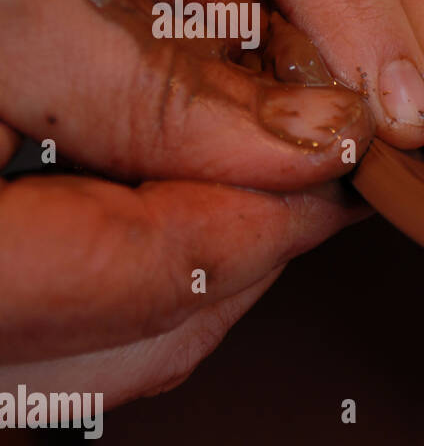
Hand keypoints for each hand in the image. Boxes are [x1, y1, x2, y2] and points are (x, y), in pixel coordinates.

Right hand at [0, 0, 371, 406]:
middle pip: (147, 339)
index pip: (161, 276)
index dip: (277, 213)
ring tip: (263, 181)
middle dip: (253, 250)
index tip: (348, 155)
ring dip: (202, 271)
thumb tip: (305, 140)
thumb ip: (147, 85)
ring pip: (105, 360)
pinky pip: (54, 347)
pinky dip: (130, 281)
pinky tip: (165, 208)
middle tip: (321, 168)